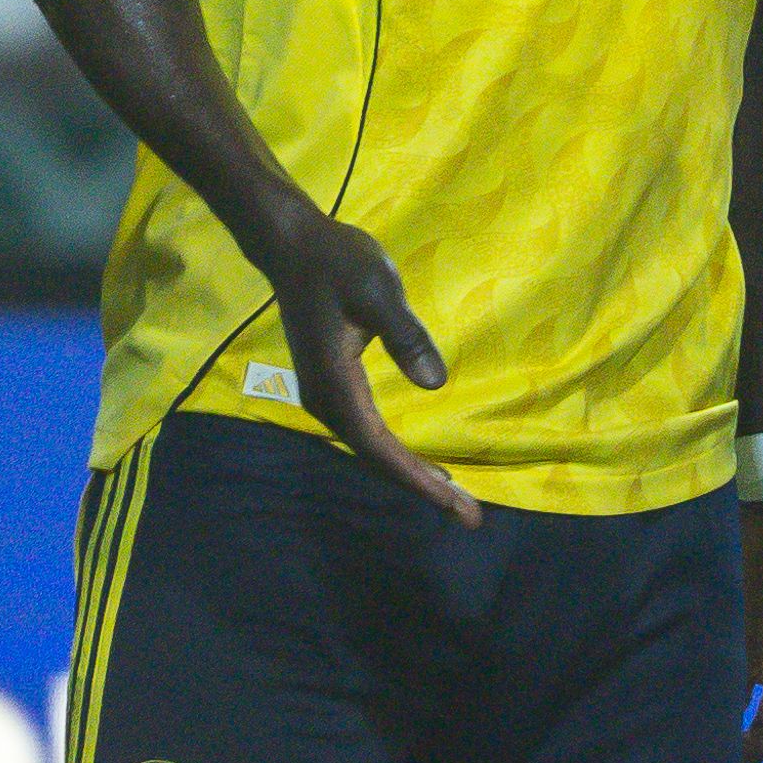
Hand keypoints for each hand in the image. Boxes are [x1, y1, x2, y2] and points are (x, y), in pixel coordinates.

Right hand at [256, 205, 482, 523]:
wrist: (293, 245)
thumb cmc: (338, 262)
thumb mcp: (379, 291)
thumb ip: (406, 336)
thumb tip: (435, 384)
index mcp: (335, 383)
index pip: (379, 447)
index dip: (416, 479)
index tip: (453, 505)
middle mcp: (324, 399)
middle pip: (375, 458)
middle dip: (421, 487)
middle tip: (469, 516)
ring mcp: (324, 394)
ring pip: (370, 449)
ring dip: (409, 474)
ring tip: (452, 498)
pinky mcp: (330, 385)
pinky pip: (365, 432)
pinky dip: (394, 454)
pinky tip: (418, 463)